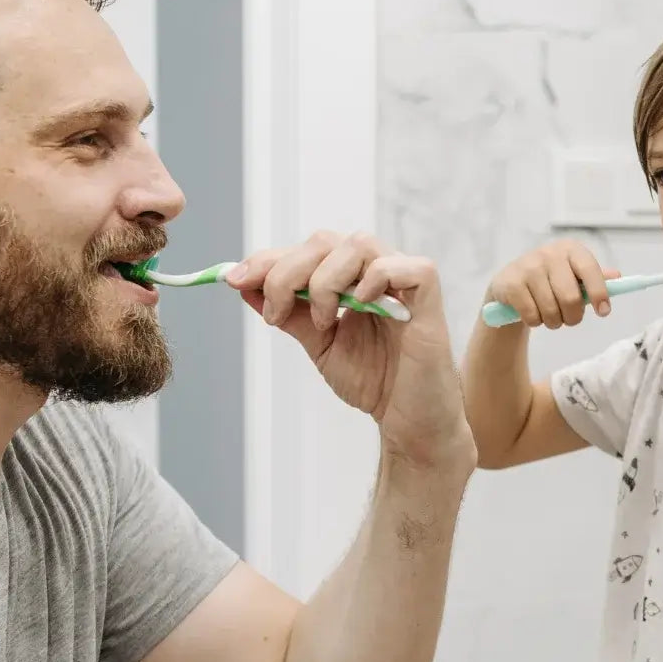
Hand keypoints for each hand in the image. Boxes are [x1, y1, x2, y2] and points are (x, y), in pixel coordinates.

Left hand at [226, 231, 472, 468]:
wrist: (408, 421)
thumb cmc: (374, 381)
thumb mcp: (319, 343)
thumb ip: (289, 314)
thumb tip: (245, 286)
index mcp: (350, 278)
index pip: (306, 250)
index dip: (268, 259)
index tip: (234, 280)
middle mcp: (376, 271)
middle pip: (325, 240)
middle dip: (287, 272)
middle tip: (275, 312)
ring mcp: (403, 281)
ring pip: (358, 244)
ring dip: (326, 280)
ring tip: (323, 321)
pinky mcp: (428, 298)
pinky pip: (404, 267)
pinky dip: (375, 280)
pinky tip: (358, 307)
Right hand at [485, 239, 620, 329]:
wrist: (510, 283)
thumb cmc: (550, 280)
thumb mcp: (573, 274)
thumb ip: (595, 277)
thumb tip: (617, 277)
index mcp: (570, 249)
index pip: (590, 270)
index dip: (599, 292)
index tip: (604, 312)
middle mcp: (549, 253)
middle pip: (571, 298)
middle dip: (573, 317)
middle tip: (570, 319)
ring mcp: (527, 266)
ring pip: (551, 311)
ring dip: (553, 322)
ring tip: (549, 316)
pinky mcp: (510, 283)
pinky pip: (531, 315)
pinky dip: (535, 322)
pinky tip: (532, 313)